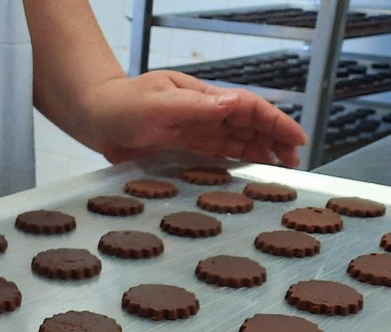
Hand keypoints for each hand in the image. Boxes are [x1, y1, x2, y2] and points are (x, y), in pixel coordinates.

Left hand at [81, 70, 306, 166]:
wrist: (95, 118)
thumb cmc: (121, 105)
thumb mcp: (157, 104)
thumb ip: (193, 107)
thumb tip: (231, 104)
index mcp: (202, 98)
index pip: (248, 107)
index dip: (274, 122)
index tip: (295, 139)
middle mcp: (203, 114)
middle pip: (249, 125)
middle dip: (275, 140)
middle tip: (295, 161)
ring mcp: (195, 133)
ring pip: (237, 143)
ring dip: (260, 154)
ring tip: (281, 170)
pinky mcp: (184, 151)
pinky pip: (217, 158)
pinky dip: (236, 165)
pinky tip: (249, 175)